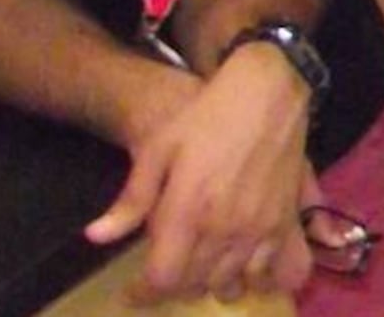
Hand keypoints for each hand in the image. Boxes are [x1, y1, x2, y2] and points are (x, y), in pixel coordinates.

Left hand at [85, 48, 320, 305]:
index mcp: (189, 212)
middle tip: (165, 271)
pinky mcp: (288, 220)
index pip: (162, 279)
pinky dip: (260, 279)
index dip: (144, 293)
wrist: (269, 90)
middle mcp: (226, 229)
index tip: (133, 291)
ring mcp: (261, 228)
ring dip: (212, 284)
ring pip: (233, 284)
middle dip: (175, 287)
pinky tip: (247, 269)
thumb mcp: (159, 150)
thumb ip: (131, 199)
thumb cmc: (206, 116)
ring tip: (201, 269)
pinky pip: (277, 271)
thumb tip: (95, 237)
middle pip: (195, 286)